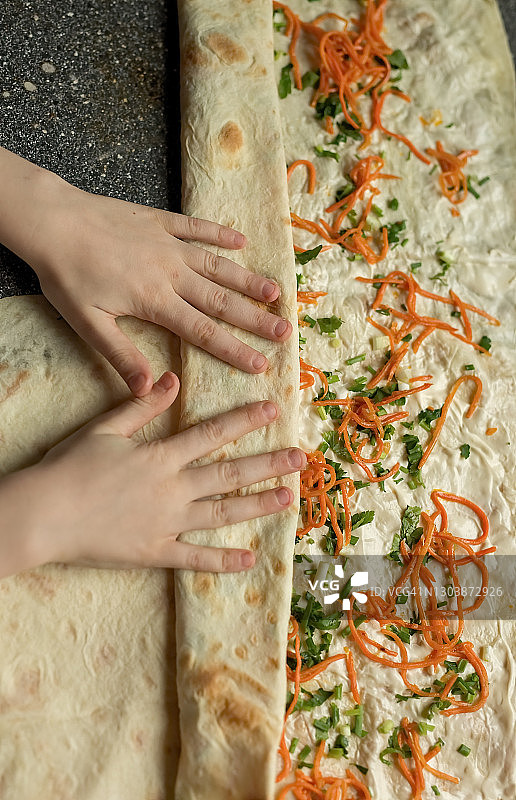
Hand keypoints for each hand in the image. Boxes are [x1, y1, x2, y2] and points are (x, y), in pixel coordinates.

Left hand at [0, 149, 292, 394]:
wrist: (52, 221)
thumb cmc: (66, 275)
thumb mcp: (88, 323)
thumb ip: (122, 356)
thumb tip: (149, 389)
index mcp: (155, 301)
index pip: (204, 332)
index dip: (235, 350)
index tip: (261, 364)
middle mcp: (171, 272)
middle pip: (221, 300)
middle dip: (255, 319)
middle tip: (285, 331)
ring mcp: (168, 244)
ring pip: (217, 265)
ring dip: (248, 279)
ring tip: (275, 293)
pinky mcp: (159, 220)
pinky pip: (197, 226)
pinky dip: (220, 233)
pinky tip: (241, 240)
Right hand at [21, 372, 304, 572]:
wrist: (44, 515)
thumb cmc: (69, 467)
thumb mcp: (104, 428)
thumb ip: (142, 406)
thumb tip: (173, 381)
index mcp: (162, 456)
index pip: (213, 434)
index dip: (246, 420)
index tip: (274, 410)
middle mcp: (173, 488)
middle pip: (230, 474)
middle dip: (268, 464)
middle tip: (301, 459)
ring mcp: (168, 522)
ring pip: (223, 513)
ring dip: (258, 505)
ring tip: (289, 499)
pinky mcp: (156, 552)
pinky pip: (195, 558)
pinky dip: (222, 561)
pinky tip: (249, 560)